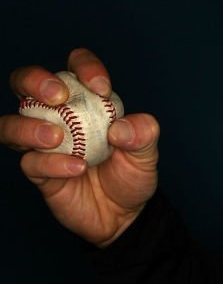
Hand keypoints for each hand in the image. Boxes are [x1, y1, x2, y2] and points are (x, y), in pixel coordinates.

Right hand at [0, 47, 158, 245]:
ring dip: (29, 126)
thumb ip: (144, 133)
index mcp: (85, 100)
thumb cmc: (129, 174)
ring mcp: (42, 143)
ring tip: (57, 137)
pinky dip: (52, 163)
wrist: (123, 216)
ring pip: (11, 124)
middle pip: (25, 82)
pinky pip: (30, 162)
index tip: (102, 88)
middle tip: (57, 97)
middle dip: (34, 81)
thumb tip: (122, 127)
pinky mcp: (38, 171)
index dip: (84, 67)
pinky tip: (77, 168)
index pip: (74, 67)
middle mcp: (57, 115)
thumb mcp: (147, 153)